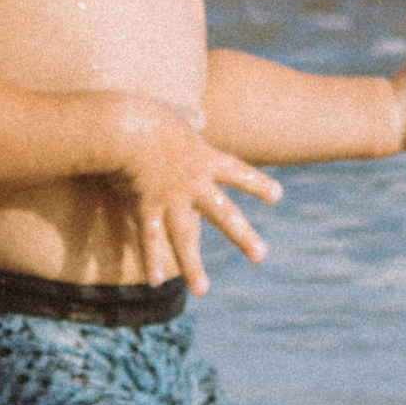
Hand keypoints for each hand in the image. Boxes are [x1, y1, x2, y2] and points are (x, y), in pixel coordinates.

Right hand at [109, 100, 281, 294]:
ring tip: (203, 290)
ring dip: (193, 266)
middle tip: (261, 256)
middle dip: (243, 236)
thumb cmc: (149, 115)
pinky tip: (155, 282)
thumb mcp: (176, 114)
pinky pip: (149, 238)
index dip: (257, 184)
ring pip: (185, 237)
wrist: (128, 125)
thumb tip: (199, 114)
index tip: (277, 196)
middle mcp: (194, 183)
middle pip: (224, 214)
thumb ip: (189, 118)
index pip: (237, 172)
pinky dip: (151, 260)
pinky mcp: (147, 206)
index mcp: (204, 158)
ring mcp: (172, 198)